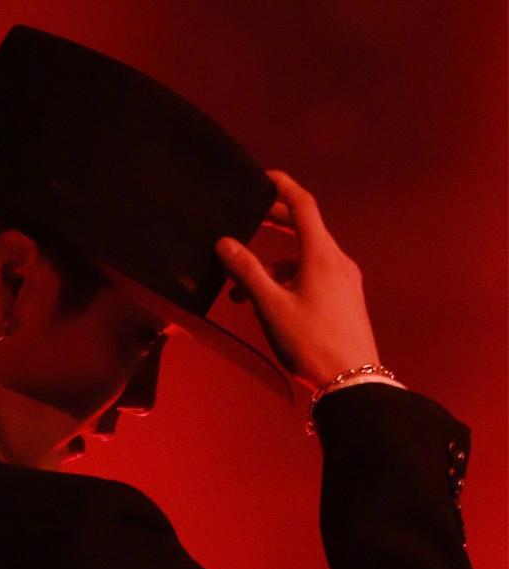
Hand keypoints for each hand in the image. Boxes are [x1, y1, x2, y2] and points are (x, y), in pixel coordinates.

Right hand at [215, 170, 380, 390]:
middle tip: (249, 217)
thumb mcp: (270, 306)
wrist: (352, 381)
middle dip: (275, 223)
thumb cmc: (311, 343)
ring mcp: (344, 281)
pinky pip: (312, 278)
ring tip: (241, 289)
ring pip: (304, 259)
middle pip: (305, 229)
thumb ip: (246, 271)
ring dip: (272, 265)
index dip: (282, 187)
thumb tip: (225, 243)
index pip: (303, 206)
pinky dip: (287, 282)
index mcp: (322, 256)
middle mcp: (337, 262)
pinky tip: (266, 305)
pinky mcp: (344, 300)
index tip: (264, 177)